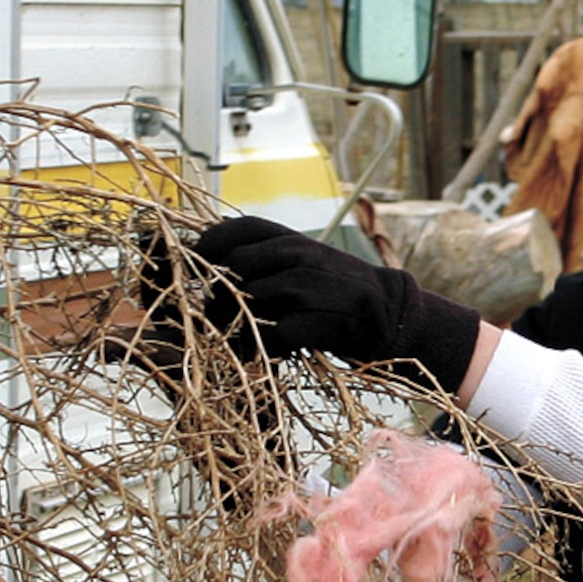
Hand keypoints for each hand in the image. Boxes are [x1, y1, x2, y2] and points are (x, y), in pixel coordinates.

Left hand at [193, 216, 480, 387]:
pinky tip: (268, 352)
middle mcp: (303, 253)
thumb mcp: (294, 263)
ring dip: (239, 324)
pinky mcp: (333, 319)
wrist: (388, 312)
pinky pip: (280, 332)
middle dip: (218, 296)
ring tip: (239, 339)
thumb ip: (255, 260)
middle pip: (238, 266)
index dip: (207, 247)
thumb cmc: (327, 291)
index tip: (194, 270)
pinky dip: (266, 347)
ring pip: (256, 298)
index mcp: (289, 237)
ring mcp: (319, 284)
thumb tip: (197, 262)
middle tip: (215, 318)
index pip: (236, 228)